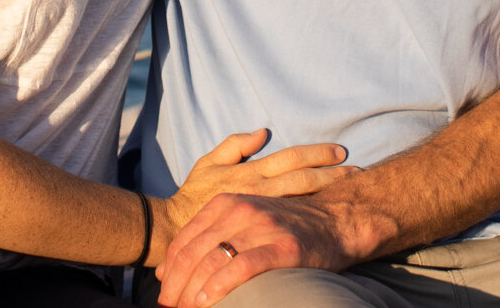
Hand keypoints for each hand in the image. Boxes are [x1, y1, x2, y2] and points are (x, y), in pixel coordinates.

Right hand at [153, 130, 348, 267]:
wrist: (176, 230)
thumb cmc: (194, 194)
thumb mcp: (208, 163)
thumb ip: (235, 145)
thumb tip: (262, 132)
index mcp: (251, 172)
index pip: (291, 159)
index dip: (317, 155)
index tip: (341, 152)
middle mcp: (260, 191)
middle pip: (303, 180)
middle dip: (332, 175)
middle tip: (358, 171)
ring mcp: (261, 212)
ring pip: (300, 200)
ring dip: (326, 194)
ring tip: (350, 190)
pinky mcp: (258, 229)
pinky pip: (289, 221)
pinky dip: (310, 216)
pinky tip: (327, 217)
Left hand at [158, 191, 354, 307]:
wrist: (335, 220)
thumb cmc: (284, 226)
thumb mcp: (239, 221)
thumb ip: (204, 239)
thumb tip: (164, 271)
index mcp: (225, 203)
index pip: (184, 240)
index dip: (169, 270)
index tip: (163, 293)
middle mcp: (239, 211)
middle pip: (193, 253)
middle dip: (176, 285)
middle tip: (169, 307)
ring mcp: (260, 227)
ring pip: (212, 261)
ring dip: (192, 291)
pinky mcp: (281, 246)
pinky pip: (241, 267)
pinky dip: (219, 287)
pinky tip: (207, 302)